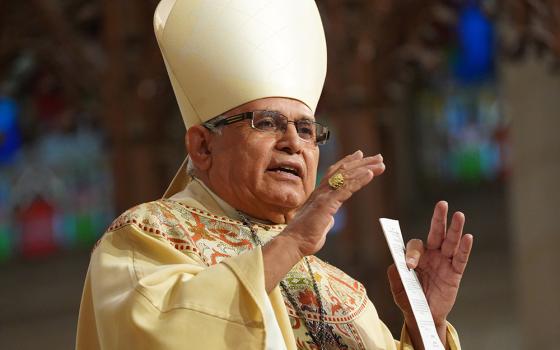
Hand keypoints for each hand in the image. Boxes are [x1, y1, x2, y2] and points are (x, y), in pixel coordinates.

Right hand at [282, 150, 384, 257]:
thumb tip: (330, 220)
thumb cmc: (305, 236)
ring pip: (346, 176)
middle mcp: (321, 191)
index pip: (335, 173)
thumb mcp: (320, 224)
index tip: (361, 155)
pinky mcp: (326, 204)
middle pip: (343, 171)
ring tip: (379, 164)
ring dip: (365, 169)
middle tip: (378, 157)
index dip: (348, 163)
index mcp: (320, 194)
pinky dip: (359, 180)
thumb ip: (326, 218)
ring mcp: (323, 196)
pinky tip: (370, 174)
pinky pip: (345, 189)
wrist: (293, 243)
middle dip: (362, 163)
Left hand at [387, 201, 473, 345]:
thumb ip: (395, 277)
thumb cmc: (410, 301)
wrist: (424, 317)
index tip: (410, 266)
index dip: (412, 253)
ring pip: (451, 242)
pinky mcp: (455, 273)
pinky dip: (465, 248)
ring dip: (455, 229)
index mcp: (416, 257)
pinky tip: (468, 236)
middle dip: (438, 219)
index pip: (415, 246)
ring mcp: (444, 263)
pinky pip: (461, 259)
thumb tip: (395, 264)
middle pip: (436, 233)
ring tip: (459, 215)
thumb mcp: (398, 291)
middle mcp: (431, 256)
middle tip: (442, 204)